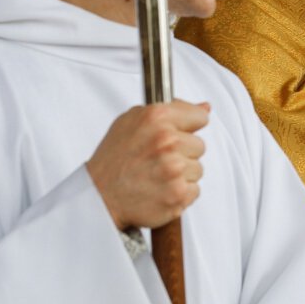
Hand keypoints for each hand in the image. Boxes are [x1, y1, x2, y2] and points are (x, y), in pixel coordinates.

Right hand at [86, 100, 209, 230]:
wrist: (99, 196)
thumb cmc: (114, 158)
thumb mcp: (132, 121)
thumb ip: (172, 109)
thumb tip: (205, 107)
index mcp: (157, 118)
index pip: (200, 117)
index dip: (189, 126)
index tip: (180, 133)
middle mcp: (167, 141)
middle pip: (200, 145)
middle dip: (183, 153)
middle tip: (158, 159)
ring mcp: (174, 169)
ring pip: (198, 169)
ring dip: (182, 174)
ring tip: (157, 176)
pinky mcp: (178, 195)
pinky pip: (194, 190)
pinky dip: (179, 193)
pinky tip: (159, 189)